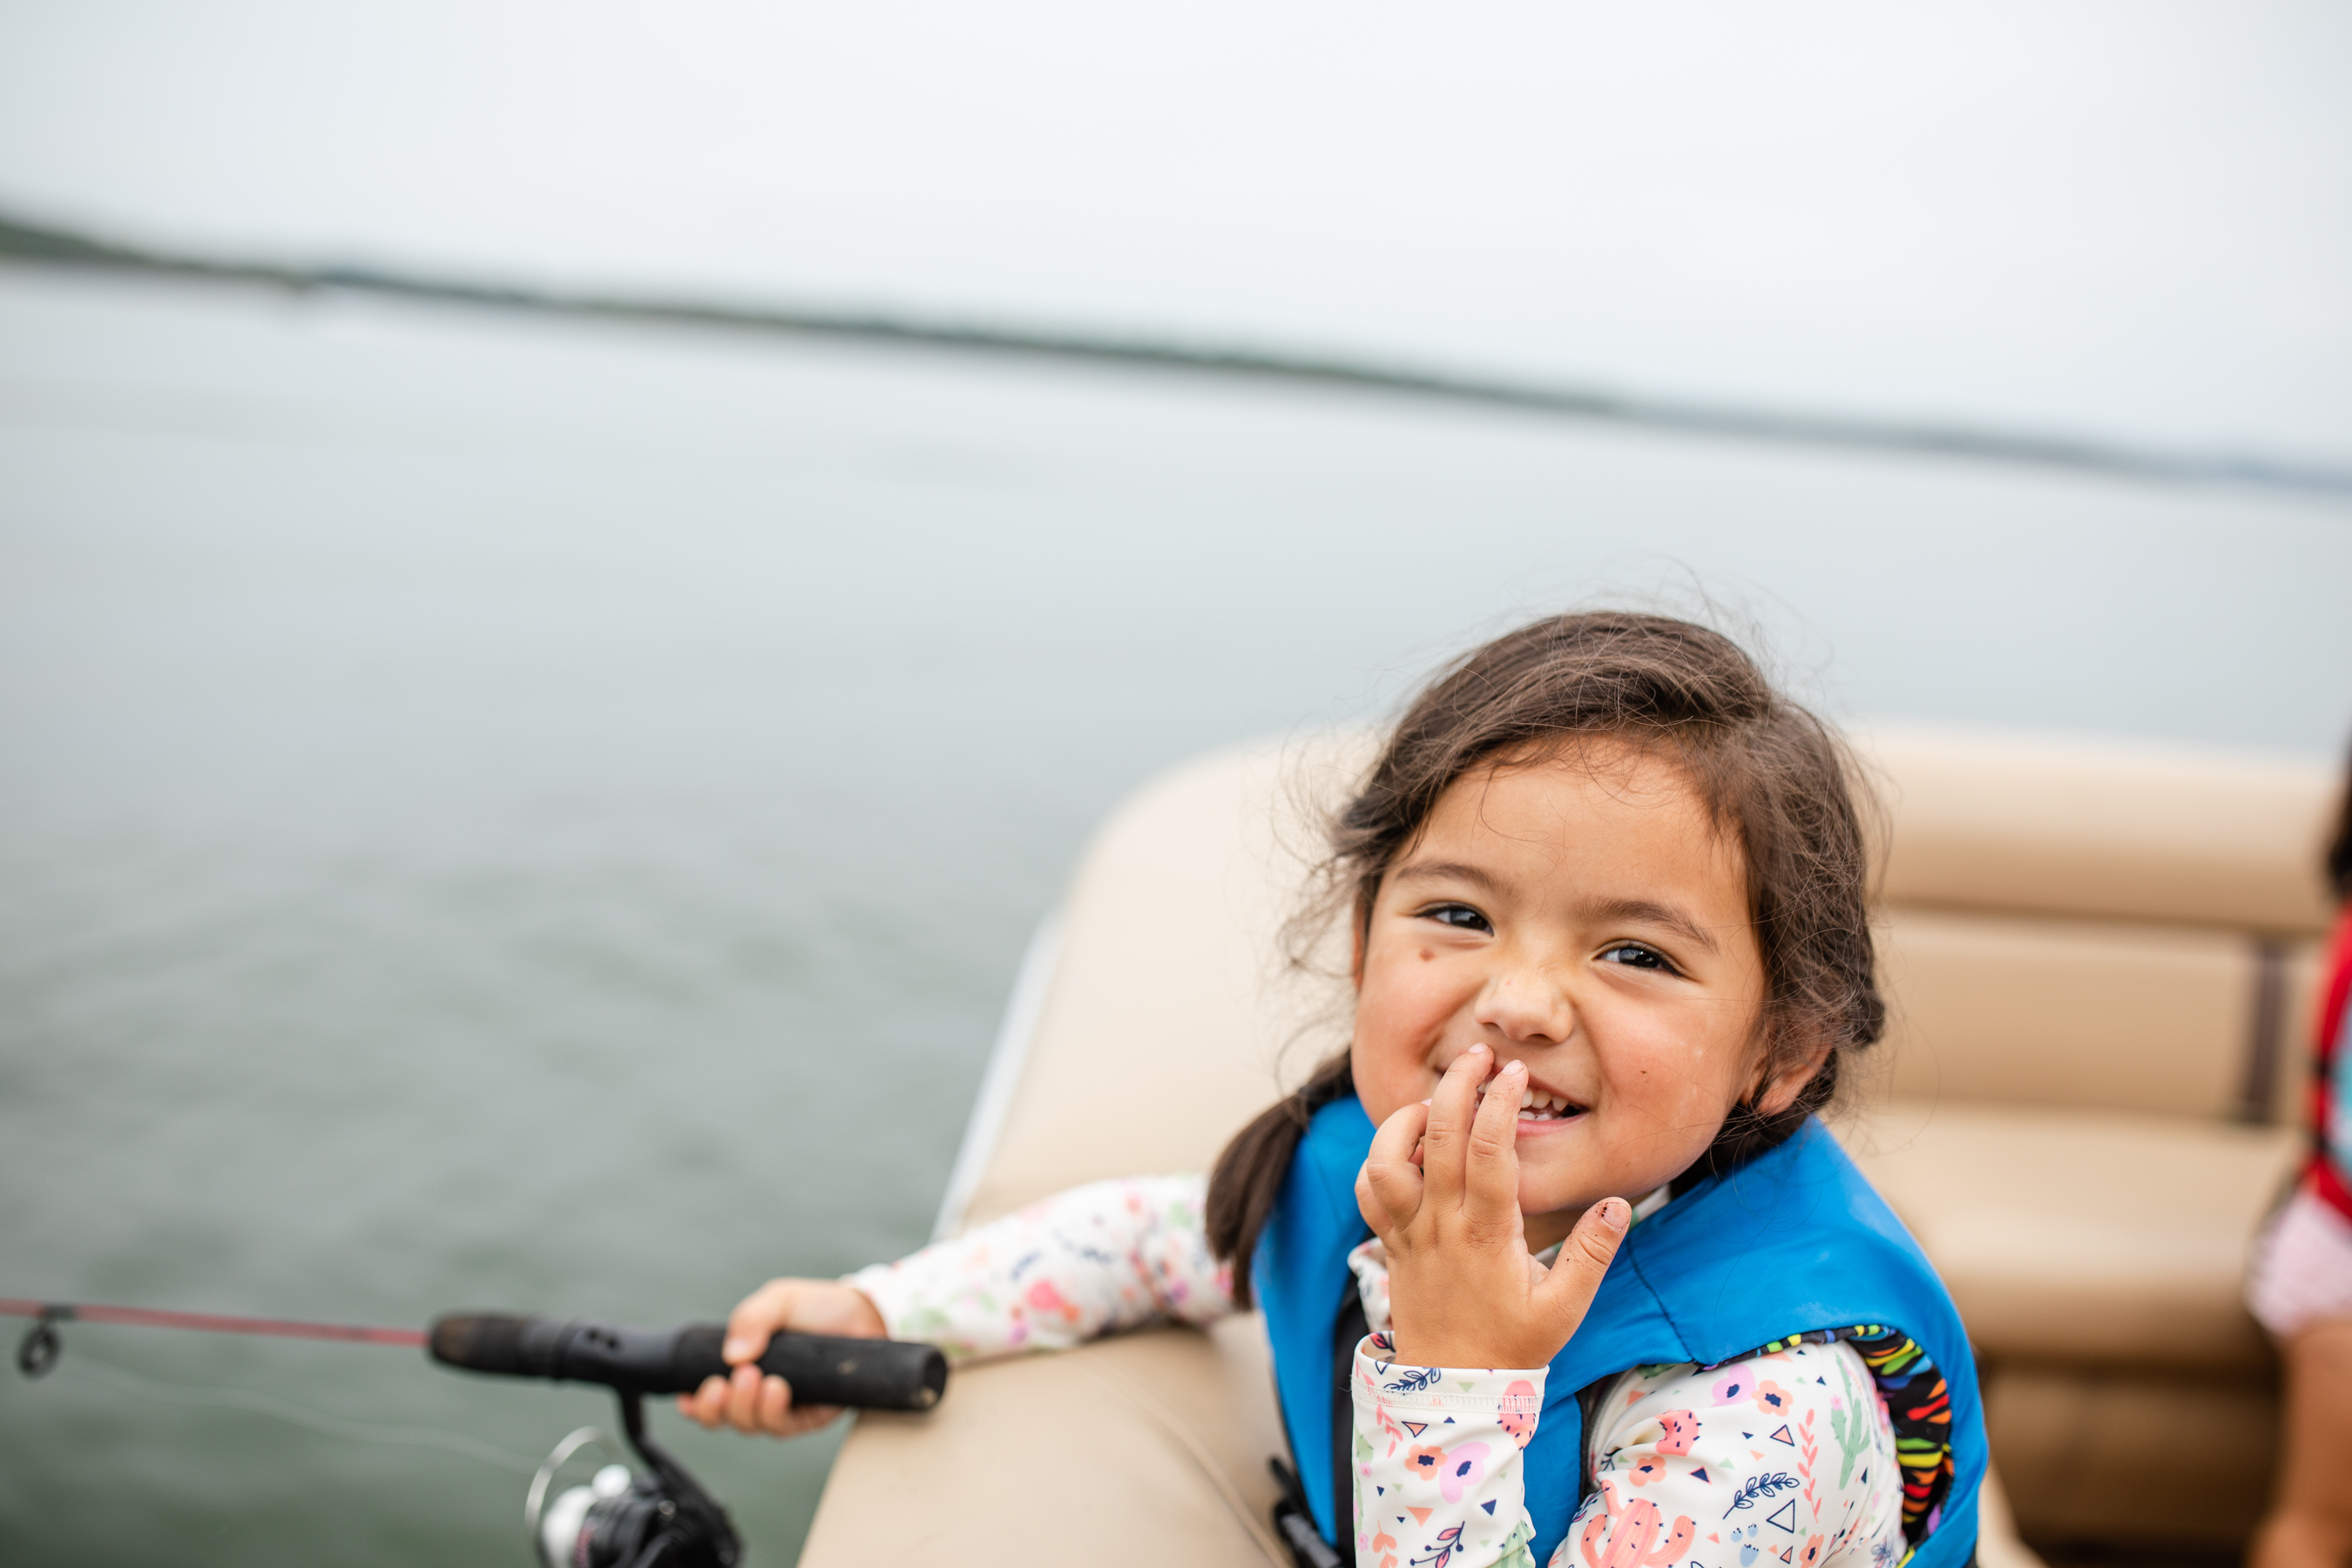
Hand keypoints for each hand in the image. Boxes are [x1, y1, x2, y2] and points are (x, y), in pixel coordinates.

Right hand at [675, 1277, 887, 1437]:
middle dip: (717, 1407)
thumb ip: (752, 1319)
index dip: (695, 1405)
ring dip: (746, 1406)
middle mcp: (760, 1392)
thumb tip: (732, 1353)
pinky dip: (774, 1410)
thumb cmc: (819, 1308)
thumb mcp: (779, 1301)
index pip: (711, 1398)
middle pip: (724, 1419)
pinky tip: (777, 1389)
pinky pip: (785, 1427)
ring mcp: (785, 1406)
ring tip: (758, 1378)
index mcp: (745, 1367)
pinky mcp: (811, 1416)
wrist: (865, 1314)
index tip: (687, 1398)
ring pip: (751, 1426)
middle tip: (725, 1383)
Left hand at [1355, 1045, 1628, 1368]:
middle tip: (1479, 1054)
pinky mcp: (1389, 1243)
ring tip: (1434, 1099)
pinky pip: (1369, 1192)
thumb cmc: (1514, 1345)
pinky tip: (1405, 1144)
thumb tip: (1618, 1203)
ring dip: (1405, 1119)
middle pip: (1438, 1136)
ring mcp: (1409, 1233)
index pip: (1488, 1151)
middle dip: (1457, 1084)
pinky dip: (1378, 1159)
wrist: (1454, 1388)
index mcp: (1486, 1234)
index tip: (1515, 1073)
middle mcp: (1441, 1226)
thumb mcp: (1565, 1307)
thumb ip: (1593, 1254)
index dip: (1499, 1103)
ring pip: (1386, 1160)